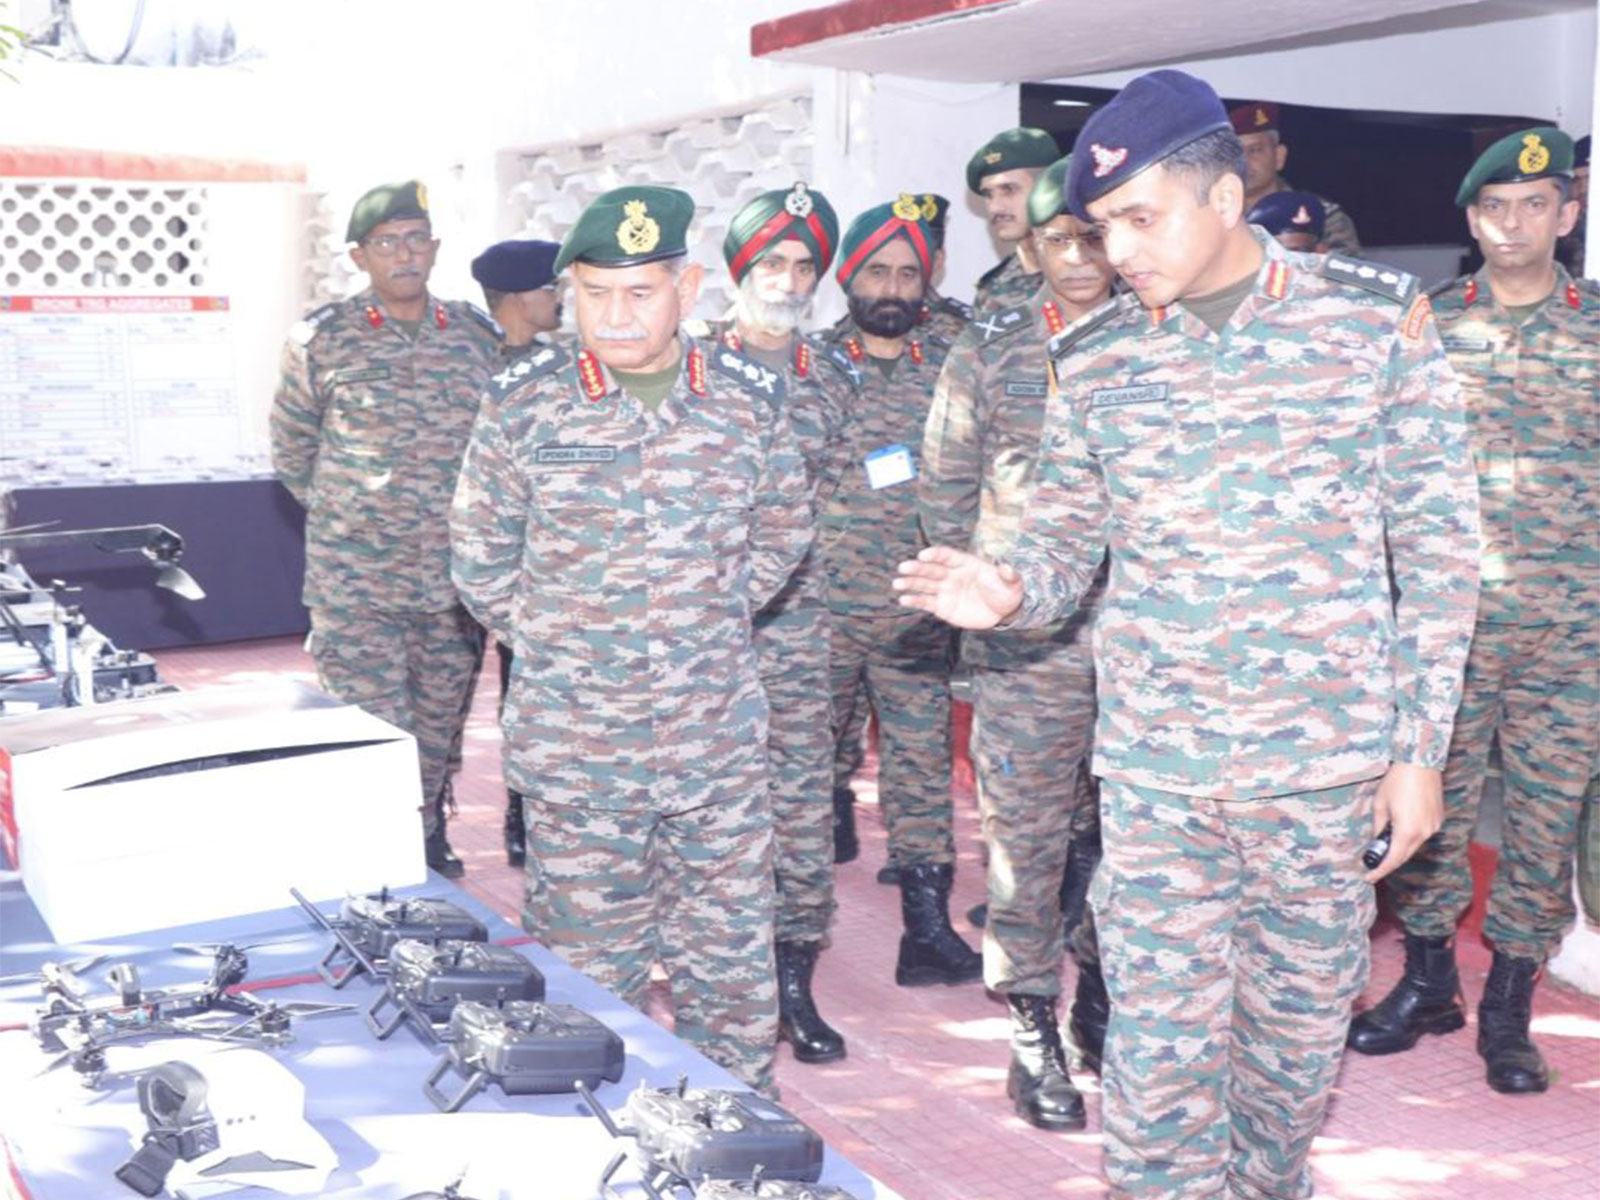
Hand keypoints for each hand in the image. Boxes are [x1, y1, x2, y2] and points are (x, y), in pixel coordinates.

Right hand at [892, 546, 1023, 629]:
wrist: (1003, 611)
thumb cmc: (1006, 591)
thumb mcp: (1012, 583)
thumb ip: (1008, 575)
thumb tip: (1008, 567)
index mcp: (965, 563)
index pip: (948, 556)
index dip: (936, 554)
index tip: (924, 554)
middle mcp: (952, 574)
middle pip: (931, 569)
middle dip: (917, 568)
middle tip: (903, 567)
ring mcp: (945, 590)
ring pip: (925, 585)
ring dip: (910, 583)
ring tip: (897, 583)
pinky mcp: (942, 606)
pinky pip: (926, 602)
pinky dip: (915, 600)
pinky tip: (903, 599)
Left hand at [1365, 762, 1443, 882]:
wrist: (1421, 763)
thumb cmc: (1397, 782)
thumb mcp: (1380, 805)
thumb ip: (1379, 827)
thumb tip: (1377, 841)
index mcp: (1407, 831)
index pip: (1393, 859)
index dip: (1380, 870)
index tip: (1369, 878)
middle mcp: (1424, 833)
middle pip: (1404, 855)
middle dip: (1389, 861)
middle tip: (1373, 864)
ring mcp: (1433, 827)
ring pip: (1414, 845)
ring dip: (1400, 847)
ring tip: (1384, 845)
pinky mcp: (1438, 820)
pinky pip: (1422, 834)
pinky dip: (1410, 837)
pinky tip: (1400, 830)